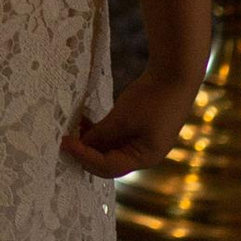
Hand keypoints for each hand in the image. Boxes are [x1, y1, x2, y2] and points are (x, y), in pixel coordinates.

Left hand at [61, 69, 202, 181]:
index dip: (84, 156)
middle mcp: (144, 155)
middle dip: (86, 153)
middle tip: (66, 139)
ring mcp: (143, 142)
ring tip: (73, 128)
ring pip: (111, 149)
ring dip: (92, 141)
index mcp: (144, 158)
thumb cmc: (152, 98)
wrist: (176, 74)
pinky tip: (86, 121)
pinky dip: (101, 132)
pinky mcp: (141, 129)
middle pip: (109, 162)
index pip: (107, 167)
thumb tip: (81, 145)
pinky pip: (116, 137)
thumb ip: (102, 134)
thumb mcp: (123, 117)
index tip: (65, 142)